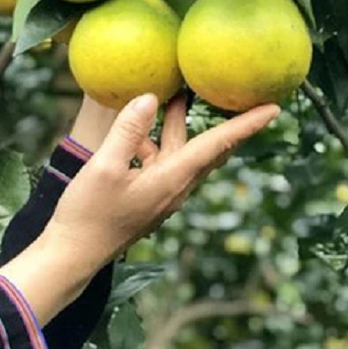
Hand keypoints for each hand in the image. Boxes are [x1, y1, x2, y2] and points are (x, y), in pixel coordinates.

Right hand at [49, 92, 277, 266]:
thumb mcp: (104, 167)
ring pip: (182, 154)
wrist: (74, 254)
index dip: (245, 125)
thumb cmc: (88, 213)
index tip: (274, 107)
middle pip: (207, 149)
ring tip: (175, 96)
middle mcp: (174, 188)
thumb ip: (128, 131)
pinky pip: (162, 164)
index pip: (216, 145)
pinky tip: (135, 132)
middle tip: (232, 94)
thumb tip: (150, 98)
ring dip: (180, 127)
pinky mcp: (147, 199)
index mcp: (171, 179)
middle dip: (221, 122)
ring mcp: (161, 196)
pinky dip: (156, 143)